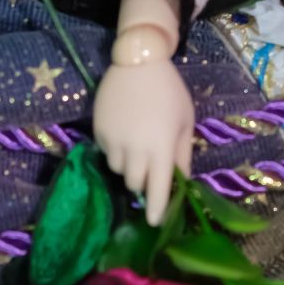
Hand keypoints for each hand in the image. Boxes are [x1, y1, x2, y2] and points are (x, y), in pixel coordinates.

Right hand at [94, 58, 195, 224]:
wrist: (138, 62)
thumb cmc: (169, 92)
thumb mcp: (185, 122)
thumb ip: (182, 154)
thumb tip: (181, 182)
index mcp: (161, 146)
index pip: (158, 188)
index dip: (156, 209)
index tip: (154, 222)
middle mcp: (135, 147)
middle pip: (135, 183)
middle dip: (143, 183)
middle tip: (150, 171)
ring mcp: (114, 139)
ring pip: (119, 170)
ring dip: (129, 167)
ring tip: (137, 147)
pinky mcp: (98, 131)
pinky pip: (106, 152)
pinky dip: (116, 151)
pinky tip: (124, 133)